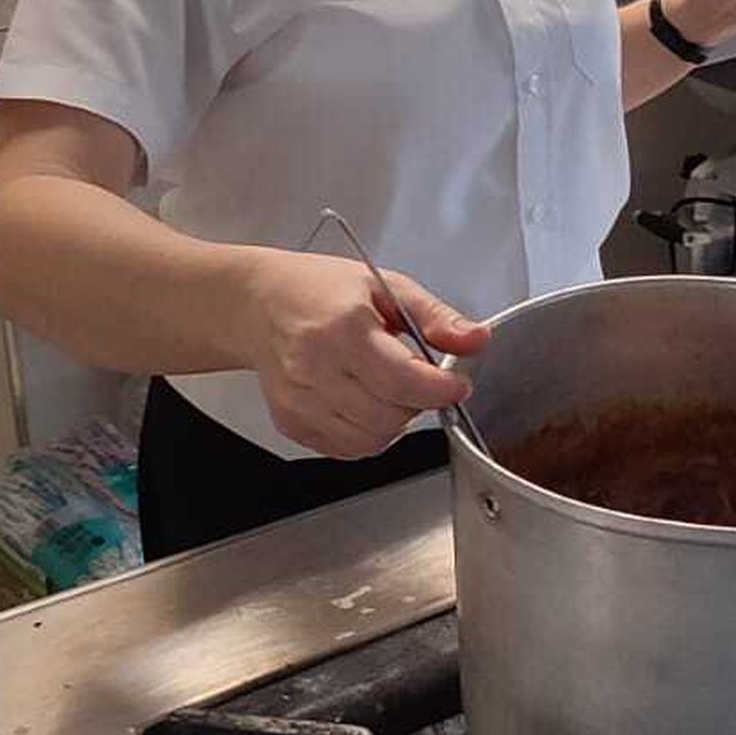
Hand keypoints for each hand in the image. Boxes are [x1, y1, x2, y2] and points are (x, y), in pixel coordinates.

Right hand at [235, 253, 487, 458]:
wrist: (258, 303)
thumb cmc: (318, 289)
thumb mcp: (385, 286)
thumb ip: (436, 317)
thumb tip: (477, 340)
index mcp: (343, 329)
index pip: (404, 380)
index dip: (440, 390)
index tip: (456, 384)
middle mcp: (315, 368)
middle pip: (390, 417)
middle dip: (417, 403)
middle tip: (416, 379)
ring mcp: (299, 400)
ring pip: (371, 440)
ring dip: (394, 423)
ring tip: (387, 389)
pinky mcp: (290, 422)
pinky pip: (346, 448)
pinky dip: (367, 434)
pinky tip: (363, 403)